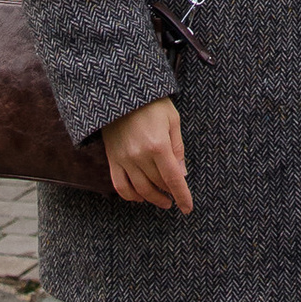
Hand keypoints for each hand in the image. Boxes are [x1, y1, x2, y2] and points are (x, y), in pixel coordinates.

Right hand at [103, 96, 190, 210]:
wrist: (122, 93)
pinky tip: (141, 197)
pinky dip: (131, 196)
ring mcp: (124, 159)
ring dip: (153, 198)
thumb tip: (182, 174)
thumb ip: (178, 148)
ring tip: (163, 201)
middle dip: (170, 193)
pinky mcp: (112, 159)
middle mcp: (140, 155)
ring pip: (140, 189)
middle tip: (176, 195)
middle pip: (158, 184)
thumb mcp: (172, 120)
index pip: (173, 179)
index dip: (182, 196)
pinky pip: (120, 186)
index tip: (188, 208)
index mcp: (158, 145)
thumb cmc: (152, 104)